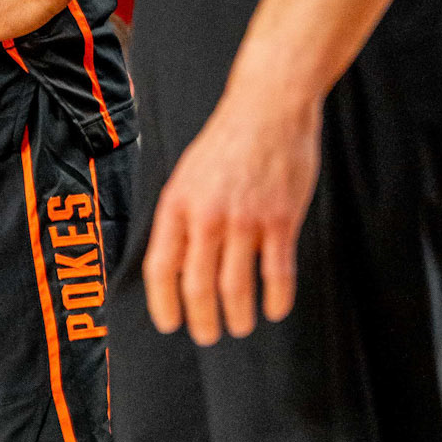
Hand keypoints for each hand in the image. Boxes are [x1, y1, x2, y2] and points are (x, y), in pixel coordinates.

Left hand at [144, 84, 322, 343]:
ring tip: (242, 326)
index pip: (161, 267)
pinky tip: (275, 309)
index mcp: (177, 203)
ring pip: (236, 288)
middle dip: (202, 321)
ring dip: (239, 316)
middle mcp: (206, 215)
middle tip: (208, 335)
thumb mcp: (188, 173)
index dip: (164, 304)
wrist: (268, 106)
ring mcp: (245, 219)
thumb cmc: (227, 140)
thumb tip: (176, 262)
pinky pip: (277, 274)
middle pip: (198, 286)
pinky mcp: (280, 220)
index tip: (171, 325)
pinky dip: (277, 300)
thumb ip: (182, 215)